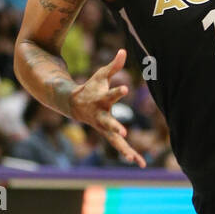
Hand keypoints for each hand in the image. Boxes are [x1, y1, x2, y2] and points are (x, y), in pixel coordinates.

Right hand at [69, 49, 145, 167]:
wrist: (74, 105)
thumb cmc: (91, 88)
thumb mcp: (100, 75)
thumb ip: (114, 66)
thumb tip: (123, 50)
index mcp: (101, 100)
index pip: (111, 95)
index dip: (118, 91)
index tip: (125, 88)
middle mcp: (101, 116)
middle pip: (108, 123)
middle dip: (115, 128)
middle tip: (123, 132)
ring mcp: (103, 127)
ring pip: (114, 140)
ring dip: (124, 150)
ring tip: (135, 160)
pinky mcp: (107, 134)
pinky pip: (119, 146)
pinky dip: (129, 154)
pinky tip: (140, 162)